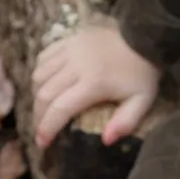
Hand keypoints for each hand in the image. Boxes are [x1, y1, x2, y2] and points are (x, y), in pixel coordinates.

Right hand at [32, 25, 160, 148]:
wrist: (143, 36)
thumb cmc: (142, 73)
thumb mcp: (142, 101)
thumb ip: (125, 122)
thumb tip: (106, 141)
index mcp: (93, 83)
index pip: (60, 108)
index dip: (47, 127)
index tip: (42, 143)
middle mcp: (75, 66)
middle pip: (45, 93)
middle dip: (38, 115)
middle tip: (40, 130)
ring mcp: (69, 50)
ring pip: (40, 75)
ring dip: (37, 95)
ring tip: (42, 110)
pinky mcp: (68, 40)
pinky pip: (44, 57)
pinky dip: (39, 73)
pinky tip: (44, 84)